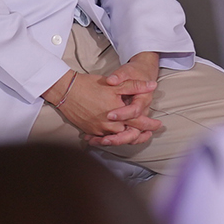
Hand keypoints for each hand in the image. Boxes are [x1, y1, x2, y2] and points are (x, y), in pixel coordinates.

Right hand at [43, 56, 164, 145]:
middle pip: (128, 135)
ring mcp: (98, 130)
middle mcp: (109, 126)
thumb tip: (152, 85)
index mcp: (118, 114)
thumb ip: (135, 86)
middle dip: (139, 135)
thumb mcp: (115, 84)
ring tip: (133, 135)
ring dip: (125, 137)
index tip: (158, 125)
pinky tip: (114, 135)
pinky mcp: (89, 131)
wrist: (66, 90)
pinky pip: (103, 138)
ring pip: (116, 138)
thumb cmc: (90, 86)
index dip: (150, 124)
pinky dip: (110, 137)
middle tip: (148, 134)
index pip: (139, 123)